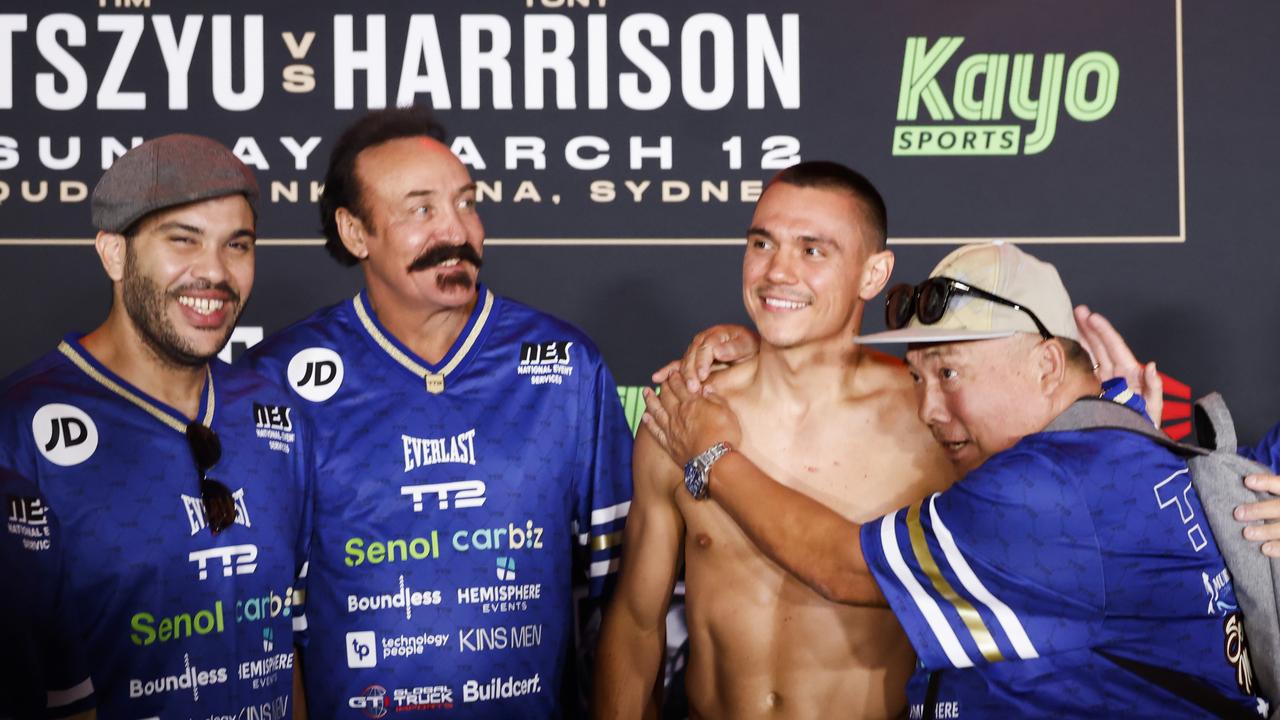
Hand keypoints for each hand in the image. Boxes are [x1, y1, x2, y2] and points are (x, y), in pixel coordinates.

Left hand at [641, 371, 742, 465]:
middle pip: (667, 396)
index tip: (672, 372)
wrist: (714, 462)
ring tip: (645, 392)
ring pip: (656, 410)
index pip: (681, 386)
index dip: (676, 378)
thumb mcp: (726, 412)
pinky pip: (655, 430)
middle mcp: (678, 414)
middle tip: (660, 379)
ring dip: (650, 400)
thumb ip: (715, 398)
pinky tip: (644, 417)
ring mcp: (671, 429)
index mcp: (693, 403)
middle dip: (663, 385)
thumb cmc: (724, 436)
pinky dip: (648, 423)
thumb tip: (706, 388)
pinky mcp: (669, 444)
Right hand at [651, 324, 759, 392]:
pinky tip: (657, 377)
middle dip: (691, 373)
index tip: (702, 376)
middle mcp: (702, 341)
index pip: (705, 349)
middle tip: (693, 388)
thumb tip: (717, 350)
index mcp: (715, 335)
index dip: (702, 363)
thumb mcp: (747, 345)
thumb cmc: (750, 347)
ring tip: (685, 390)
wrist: (750, 349)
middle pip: (692, 357)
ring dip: (682, 377)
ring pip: (684, 363)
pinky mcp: (692, 360)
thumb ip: (734, 348)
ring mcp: (695, 350)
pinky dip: (667, 371)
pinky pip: (677, 365)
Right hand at [1074, 305, 1162, 425]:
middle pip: (1100, 346)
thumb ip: (1153, 388)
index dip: (1103, 331)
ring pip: (1090, 355)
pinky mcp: (1088, 393)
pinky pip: (1081, 372)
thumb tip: (1151, 366)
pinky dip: (1073, 358)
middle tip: (1076, 311)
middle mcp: (1114, 376)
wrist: (1126, 450)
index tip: (1091, 317)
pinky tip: (1064, 348)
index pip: (1115, 347)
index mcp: (1130, 375)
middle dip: (1089, 327)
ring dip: (1081, 338)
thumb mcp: (1153, 410)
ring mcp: (1100, 383)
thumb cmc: (1143, 429)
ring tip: (1068, 322)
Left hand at [1235, 474, 1279, 556]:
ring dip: (1266, 531)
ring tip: (1247, 533)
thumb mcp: (1277, 496)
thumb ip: (1267, 491)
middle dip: (1259, 510)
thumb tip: (1240, 484)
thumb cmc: (1278, 505)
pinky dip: (1278, 548)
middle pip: (1278, 507)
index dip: (1266, 482)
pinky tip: (1265, 549)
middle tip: (1238, 514)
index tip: (1247, 481)